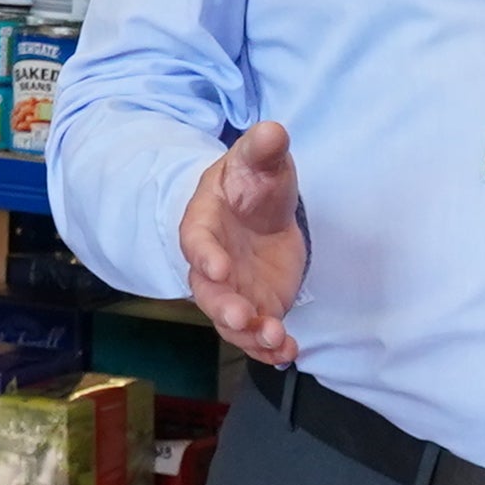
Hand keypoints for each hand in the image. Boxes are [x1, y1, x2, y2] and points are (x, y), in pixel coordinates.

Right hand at [179, 122, 305, 366]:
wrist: (261, 209)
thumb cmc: (252, 183)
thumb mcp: (259, 161)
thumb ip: (262, 149)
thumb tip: (273, 130)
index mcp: (204, 224)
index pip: (196, 242)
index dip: (204, 256)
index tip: (218, 267)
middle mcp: (212, 265)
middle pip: (209, 293)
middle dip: (225, 308)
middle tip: (243, 317)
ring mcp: (234, 290)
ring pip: (232, 322)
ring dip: (252, 335)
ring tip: (277, 341)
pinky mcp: (258, 307)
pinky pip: (258, 333)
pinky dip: (271, 348)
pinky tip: (288, 354)